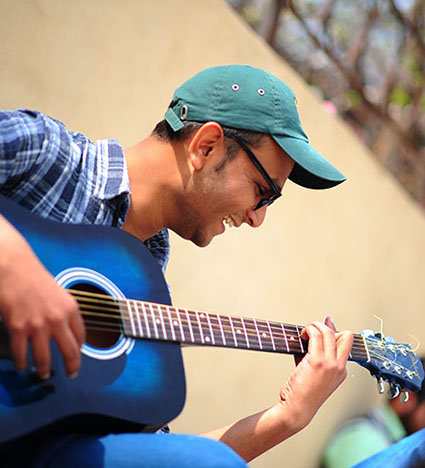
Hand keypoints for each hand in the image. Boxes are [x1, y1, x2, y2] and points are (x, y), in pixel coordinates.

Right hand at [0, 217, 84, 378]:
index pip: (81, 336)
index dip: (80, 349)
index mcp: (71, 309)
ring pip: (44, 359)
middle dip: (72, 367)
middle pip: (70, 352)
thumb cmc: (35, 278)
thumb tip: (67, 331)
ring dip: (44, 370)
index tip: (78, 354)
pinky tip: (22, 366)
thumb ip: (64, 312)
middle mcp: (58, 319)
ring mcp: (38, 326)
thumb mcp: (59, 293)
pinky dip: (22, 363)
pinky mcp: (18, 329)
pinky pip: (22, 354)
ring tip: (43, 374)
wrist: (14, 268)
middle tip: (71, 374)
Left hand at [278, 316, 352, 431]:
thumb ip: (316, 353)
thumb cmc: (301, 393)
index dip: (334, 333)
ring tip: (305, 332)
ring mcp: (330, 364)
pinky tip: (301, 335)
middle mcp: (339, 367)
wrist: (296, 409)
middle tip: (313, 330)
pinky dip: (308, 330)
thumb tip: (313, 333)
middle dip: (328, 327)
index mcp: (341, 371)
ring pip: (328, 332)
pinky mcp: (317, 362)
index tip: (322, 328)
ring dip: (315, 325)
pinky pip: (315, 335)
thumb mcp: (314, 372)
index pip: (347, 343)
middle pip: (345, 335)